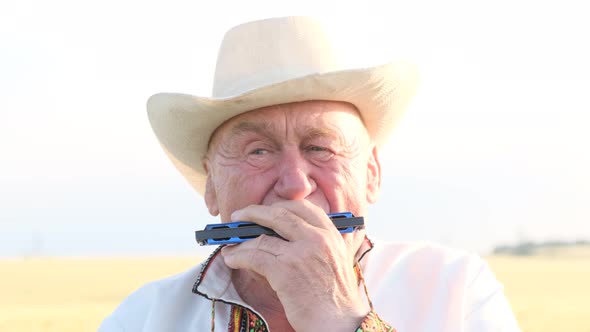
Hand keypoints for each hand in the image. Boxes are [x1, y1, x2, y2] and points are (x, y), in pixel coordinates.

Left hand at [220, 200, 369, 330]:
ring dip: (240, 241)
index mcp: (331, 234)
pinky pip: (254, 256)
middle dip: (254, 213)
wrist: (340, 324)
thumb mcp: (332, 260)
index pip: (302, 207)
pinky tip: (231, 259)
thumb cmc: (334, 298)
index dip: (278, 206)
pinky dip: (238, 256)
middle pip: (279, 214)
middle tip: (239, 216)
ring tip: (230, 246)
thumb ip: (313, 243)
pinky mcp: (286, 270)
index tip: (263, 210)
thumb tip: (275, 235)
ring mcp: (302, 252)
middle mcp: (318, 238)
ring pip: (262, 236)